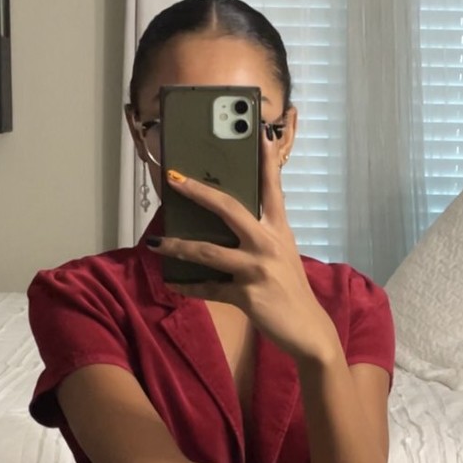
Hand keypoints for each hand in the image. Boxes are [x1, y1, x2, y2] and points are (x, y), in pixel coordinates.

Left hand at [154, 138, 336, 362]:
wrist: (308, 329)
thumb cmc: (290, 289)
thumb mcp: (283, 255)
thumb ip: (262, 236)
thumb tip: (227, 224)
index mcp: (280, 230)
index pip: (272, 188)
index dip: (266, 160)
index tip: (258, 133)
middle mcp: (269, 244)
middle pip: (230, 209)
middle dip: (198, 192)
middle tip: (174, 179)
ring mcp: (258, 269)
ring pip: (209, 251)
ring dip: (178, 246)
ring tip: (155, 242)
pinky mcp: (248, 295)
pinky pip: (210, 288)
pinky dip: (189, 287)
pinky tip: (174, 284)